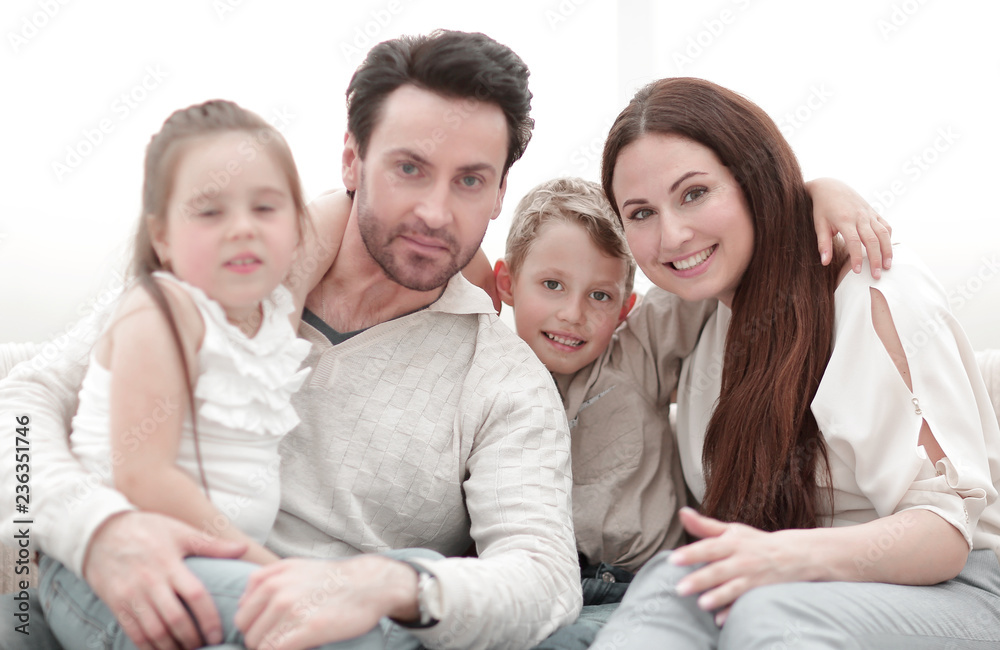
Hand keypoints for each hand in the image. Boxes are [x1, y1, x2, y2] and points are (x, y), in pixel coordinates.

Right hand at [83, 511, 246, 649]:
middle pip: (175, 618)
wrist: (99, 532)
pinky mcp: (115, 603)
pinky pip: (133, 632)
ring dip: (171, 647)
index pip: (195, 595)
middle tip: (204, 647)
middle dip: (192, 638)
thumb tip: (242, 549)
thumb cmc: (146, 529)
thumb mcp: (179, 531)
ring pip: (154, 630)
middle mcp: (150, 581)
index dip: (209, 618)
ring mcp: (131, 594)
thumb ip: (210, 544)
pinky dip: (148, 647)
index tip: (218, 635)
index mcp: (170, 562)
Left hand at [234, 555, 418, 649]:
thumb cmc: (333, 580)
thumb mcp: (296, 567)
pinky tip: (299, 647)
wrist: (370, 585)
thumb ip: (267, 580)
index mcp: (272, 576)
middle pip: (246, 630)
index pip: (242, 612)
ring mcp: (291, 609)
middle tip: (281, 641)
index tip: (269, 632)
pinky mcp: (307, 629)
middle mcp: (278, 589)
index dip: (253, 627)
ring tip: (292, 643)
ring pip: (258, 644)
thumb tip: (242, 603)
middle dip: (260, 640)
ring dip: (272, 648)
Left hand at [669, 508, 814, 625]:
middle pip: (718, 570)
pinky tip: (720, 619)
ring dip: (718, 596)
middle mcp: (742, 560)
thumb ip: (705, 526)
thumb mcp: (732, 530)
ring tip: (702, 604)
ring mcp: (752, 577)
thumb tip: (682, 512)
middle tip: (680, 588)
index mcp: (732, 543)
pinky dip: (735, 611)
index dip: (692, 553)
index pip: (709, 548)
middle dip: (700, 579)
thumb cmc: (753, 542)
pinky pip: (747, 603)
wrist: (792, 555)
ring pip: (734, 588)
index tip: (674, 560)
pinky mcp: (760, 592)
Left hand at [806, 177, 892, 276]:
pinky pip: (885, 226)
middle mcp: (860, 217)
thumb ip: (823, 244)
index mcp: (844, 220)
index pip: (854, 242)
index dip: (857, 258)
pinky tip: (888, 251)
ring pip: (883, 233)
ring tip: (888, 266)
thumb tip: (825, 263)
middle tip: (877, 276)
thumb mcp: (819, 224)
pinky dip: (889, 238)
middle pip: (872, 240)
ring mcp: (869, 214)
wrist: (831, 186)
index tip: (858, 272)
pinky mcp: (874, 212)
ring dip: (887, 251)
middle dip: (876, 259)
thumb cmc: (822, 208)